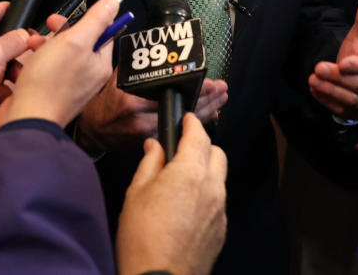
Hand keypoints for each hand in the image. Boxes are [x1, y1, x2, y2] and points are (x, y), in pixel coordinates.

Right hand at [0, 0, 119, 128]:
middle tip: (48, 29)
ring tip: (32, 46)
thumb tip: (113, 2)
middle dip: (60, 32)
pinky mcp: (53, 92)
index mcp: (100, 64)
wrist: (27, 118)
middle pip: (79, 42)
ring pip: (61, 54)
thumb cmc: (50, 85)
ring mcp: (70, 85)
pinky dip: (37, 61)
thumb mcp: (74, 41)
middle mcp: (88, 76)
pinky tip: (27, 62)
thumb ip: (95, 20)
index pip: (101, 33)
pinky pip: (48, 69)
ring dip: (45, 45)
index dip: (84, 20)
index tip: (67, 18)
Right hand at [77, 72, 227, 151]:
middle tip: (223, 90)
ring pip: (185, 124)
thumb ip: (136, 68)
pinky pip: (179, 132)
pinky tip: (207, 116)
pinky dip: (193, 125)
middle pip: (184, 111)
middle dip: (207, 100)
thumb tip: (155, 53)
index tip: (211, 83)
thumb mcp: (117, 78)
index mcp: (134, 103)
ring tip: (220, 101)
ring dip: (205, 112)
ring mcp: (149, 136)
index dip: (195, 90)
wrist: (93, 130)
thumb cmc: (104, 103)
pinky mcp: (152, 144)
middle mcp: (144, 121)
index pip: (173, 95)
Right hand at [116, 116, 226, 274]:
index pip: (199, 135)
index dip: (192, 123)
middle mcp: (212, 187)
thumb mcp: (136, 192)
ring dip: (205, 171)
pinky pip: (218, 202)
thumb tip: (154, 146)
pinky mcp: (221, 230)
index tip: (186, 119)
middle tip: (181, 150)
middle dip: (202, 146)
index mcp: (190, 172)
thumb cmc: (142, 237)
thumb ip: (149, 163)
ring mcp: (220, 210)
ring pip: (219, 178)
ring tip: (180, 181)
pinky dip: (206, 195)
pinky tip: (186, 206)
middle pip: (217, 153)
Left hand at [308, 0, 357, 118]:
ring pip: (350, 99)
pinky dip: (326, 101)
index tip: (342, 63)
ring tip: (312, 80)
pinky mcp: (355, 114)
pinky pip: (341, 110)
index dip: (357, 66)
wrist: (353, 80)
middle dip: (337, 77)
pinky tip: (314, 90)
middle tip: (318, 68)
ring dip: (330, 90)